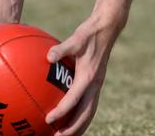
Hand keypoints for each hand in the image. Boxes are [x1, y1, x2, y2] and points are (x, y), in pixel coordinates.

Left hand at [44, 14, 121, 135]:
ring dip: (78, 126)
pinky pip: (89, 105)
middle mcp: (94, 85)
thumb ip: (62, 49)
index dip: (61, 112)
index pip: (73, 100)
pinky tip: (70, 117)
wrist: (107, 28)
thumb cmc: (90, 33)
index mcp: (88, 76)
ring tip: (64, 135)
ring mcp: (97, 85)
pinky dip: (81, 116)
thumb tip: (48, 57)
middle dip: (72, 129)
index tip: (48, 120)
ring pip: (89, 113)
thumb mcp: (76, 38)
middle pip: (85, 115)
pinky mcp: (96, 83)